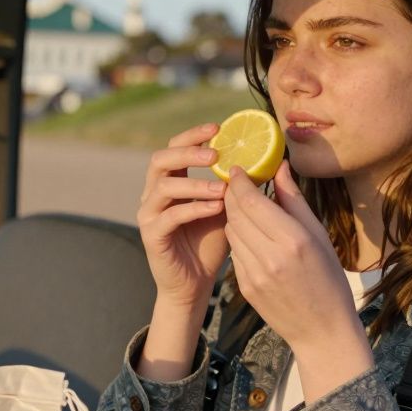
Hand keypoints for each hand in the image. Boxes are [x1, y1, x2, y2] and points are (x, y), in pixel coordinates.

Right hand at [136, 123, 229, 309]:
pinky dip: (194, 208)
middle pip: (161, 159)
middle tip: (216, 154)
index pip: (175, 146)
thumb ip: (234, 186)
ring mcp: (149, 213)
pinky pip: (170, 215)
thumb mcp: (227, 208)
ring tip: (222, 188)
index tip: (218, 127)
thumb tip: (262, 161)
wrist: (195, 283)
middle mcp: (154, 193)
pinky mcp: (151, 234)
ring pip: (164, 185)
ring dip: (195, 183)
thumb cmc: (211, 243)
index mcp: (171, 180)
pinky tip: (216, 208)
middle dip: (188, 151)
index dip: (193, 134)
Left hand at [223, 160, 373, 398]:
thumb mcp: (319, 236)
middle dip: (233, 195)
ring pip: (230, 231)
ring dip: (234, 216)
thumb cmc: (328, 279)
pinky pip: (233, 252)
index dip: (240, 182)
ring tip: (246, 209)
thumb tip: (279, 166)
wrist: (321, 330)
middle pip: (235, 213)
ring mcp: (254, 274)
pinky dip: (238, 238)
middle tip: (237, 183)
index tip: (238, 169)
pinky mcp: (244, 286)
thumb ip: (294, 200)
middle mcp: (270, 256)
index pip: (252, 201)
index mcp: (293, 240)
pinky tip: (251, 236)